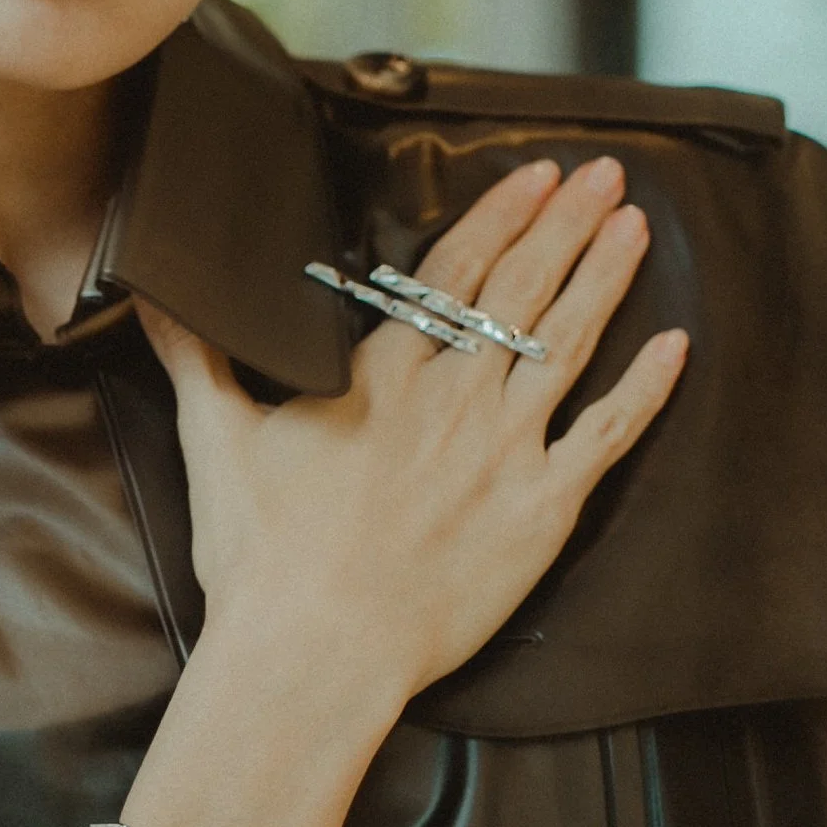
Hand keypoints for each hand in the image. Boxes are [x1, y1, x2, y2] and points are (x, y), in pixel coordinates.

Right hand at [136, 155, 687, 719]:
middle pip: (521, 290)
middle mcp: (452, 399)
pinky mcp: (541, 511)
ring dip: (606, 279)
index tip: (536, 177)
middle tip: (604, 175)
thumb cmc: (262, 559)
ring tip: (635, 226)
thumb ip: (195, 356)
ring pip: (567, 343)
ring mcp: (504, 451)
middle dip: (567, 224)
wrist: (314, 652)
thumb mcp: (215, 440)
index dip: (501, 217)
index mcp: (382, 376)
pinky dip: (644, 391)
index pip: (453, 272)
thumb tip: (152, 293)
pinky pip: (606, 437)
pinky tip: (674, 347)